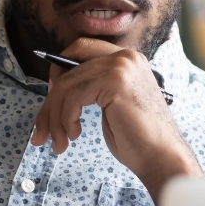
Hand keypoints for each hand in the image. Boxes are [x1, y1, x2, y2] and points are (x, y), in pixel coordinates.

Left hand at [30, 38, 200, 205]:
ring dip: (55, 118)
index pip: (79, 49)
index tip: (50, 102)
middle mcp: (125, 57)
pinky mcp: (115, 81)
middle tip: (42, 130)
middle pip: (68, 67)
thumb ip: (92, 87)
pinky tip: (74, 135)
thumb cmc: (138, 138)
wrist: (162, 156)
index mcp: (126, 59)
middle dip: (49, 101)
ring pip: (66, 85)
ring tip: (59, 141)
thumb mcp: (111, 103)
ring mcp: (121, 66)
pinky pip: (72, 97)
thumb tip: (55, 86)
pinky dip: (65, 119)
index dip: (58, 72)